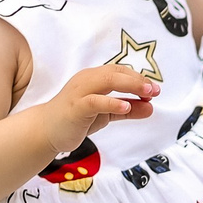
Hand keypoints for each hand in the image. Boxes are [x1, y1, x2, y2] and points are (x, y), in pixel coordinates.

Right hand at [43, 65, 161, 149]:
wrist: (47, 131)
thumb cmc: (77, 119)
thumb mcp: (107, 114)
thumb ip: (127, 109)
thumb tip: (151, 108)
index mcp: (94, 78)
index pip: (119, 71)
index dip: (138, 78)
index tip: (155, 89)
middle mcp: (87, 80)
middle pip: (115, 72)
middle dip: (138, 80)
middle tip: (155, 90)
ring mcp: (80, 92)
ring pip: (107, 81)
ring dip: (130, 85)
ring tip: (147, 94)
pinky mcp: (75, 107)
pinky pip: (95, 101)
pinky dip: (112, 102)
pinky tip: (126, 105)